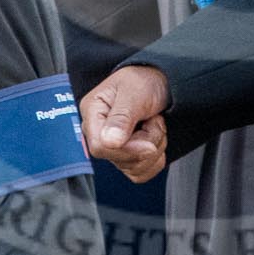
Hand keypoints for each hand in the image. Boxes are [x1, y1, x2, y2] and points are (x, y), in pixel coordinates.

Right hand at [81, 66, 171, 182]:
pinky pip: (140, 173)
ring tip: (154, 123)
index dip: (127, 149)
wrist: (161, 82)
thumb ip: (122, 117)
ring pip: (133, 168)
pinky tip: (156, 138)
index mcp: (92, 113)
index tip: (148, 141)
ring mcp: (113, 147)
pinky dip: (156, 160)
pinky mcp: (127, 157)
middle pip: (119, 160)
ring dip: (154, 147)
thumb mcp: (135, 92)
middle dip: (146, 143)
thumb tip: (109, 141)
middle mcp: (99, 133)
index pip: (100, 147)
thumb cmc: (144, 81)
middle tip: (152, 119)